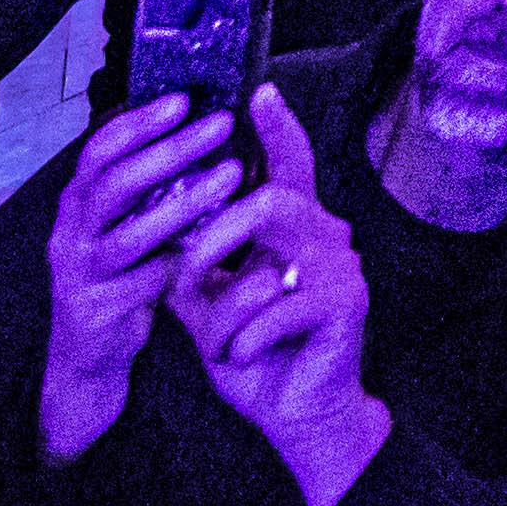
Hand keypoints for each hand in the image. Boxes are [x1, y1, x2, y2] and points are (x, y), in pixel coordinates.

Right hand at [39, 90, 258, 460]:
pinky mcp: (97, 310)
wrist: (88, 355)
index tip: (185, 97)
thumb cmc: (118, 274)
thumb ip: (145, 185)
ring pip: (129, 236)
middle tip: (221, 124)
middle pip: (115, 184)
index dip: (139, 122)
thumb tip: (192, 123)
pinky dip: (179, 265)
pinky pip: (141, 283)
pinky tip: (217, 247)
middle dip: (170, 150)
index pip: (99, 150)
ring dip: (184, 203)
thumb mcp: (124, 223)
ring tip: (233, 175)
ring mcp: (79, 272)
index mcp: (77, 202)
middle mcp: (69, 232)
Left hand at [174, 85, 386, 505]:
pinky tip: (244, 357)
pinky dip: (245, 338)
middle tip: (189, 273)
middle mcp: (326, 235)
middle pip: (270, 199)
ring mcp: (342, 266)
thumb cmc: (256, 354)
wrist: (297, 414)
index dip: (277, 128)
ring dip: (228, 306)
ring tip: (218, 338)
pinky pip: (276, 307)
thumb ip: (196, 263)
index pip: (290, 165)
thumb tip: (160, 226)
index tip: (259, 91)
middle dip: (215, 237)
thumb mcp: (212, 304)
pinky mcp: (346, 302)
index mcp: (295, 228)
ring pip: (267, 258)